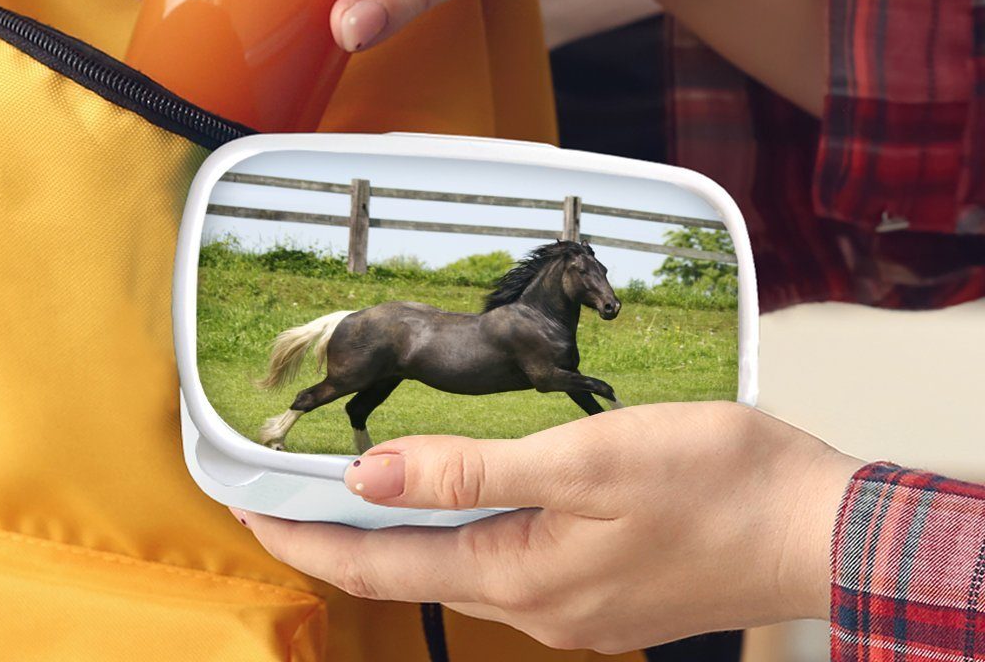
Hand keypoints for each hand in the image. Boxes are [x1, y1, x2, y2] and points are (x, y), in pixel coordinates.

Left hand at [234, 402, 861, 652]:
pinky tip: (461, 504)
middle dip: (340, 536)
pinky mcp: (600, 590)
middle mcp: (535, 604)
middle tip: (282, 496)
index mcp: (520, 574)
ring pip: (456, 568)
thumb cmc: (714, 483)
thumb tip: (371, 477)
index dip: (306, 535)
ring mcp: (570, 605)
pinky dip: (459, 533)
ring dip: (399, 534)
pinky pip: (504, 564)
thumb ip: (474, 472)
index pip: (379, 562)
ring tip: (355, 492)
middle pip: (409, 570)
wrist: (817, 529)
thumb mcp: (586, 460)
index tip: (246, 507)